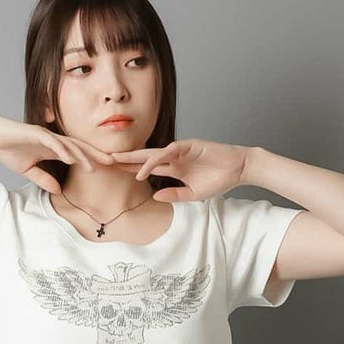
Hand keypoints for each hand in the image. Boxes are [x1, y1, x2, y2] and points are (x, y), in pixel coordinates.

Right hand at [0, 112, 115, 190]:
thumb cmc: (9, 150)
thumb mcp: (28, 170)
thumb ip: (43, 179)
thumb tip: (57, 191)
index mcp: (54, 149)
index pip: (78, 155)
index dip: (93, 161)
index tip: (108, 170)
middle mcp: (54, 141)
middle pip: (80, 148)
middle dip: (97, 156)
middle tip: (114, 165)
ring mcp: (46, 136)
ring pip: (69, 146)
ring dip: (82, 156)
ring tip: (94, 167)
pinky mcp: (36, 134)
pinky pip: (52, 143)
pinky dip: (62, 150)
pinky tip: (70, 158)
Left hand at [110, 138, 250, 199]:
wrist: (238, 169)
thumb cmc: (218, 180)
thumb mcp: (193, 194)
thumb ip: (174, 195)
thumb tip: (156, 197)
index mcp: (175, 168)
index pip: (149, 168)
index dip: (132, 169)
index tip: (115, 172)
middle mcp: (175, 157)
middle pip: (145, 157)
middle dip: (126, 159)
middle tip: (106, 160)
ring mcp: (181, 150)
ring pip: (153, 153)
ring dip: (134, 158)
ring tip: (116, 161)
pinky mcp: (189, 146)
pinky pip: (167, 153)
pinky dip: (155, 162)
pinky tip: (143, 169)